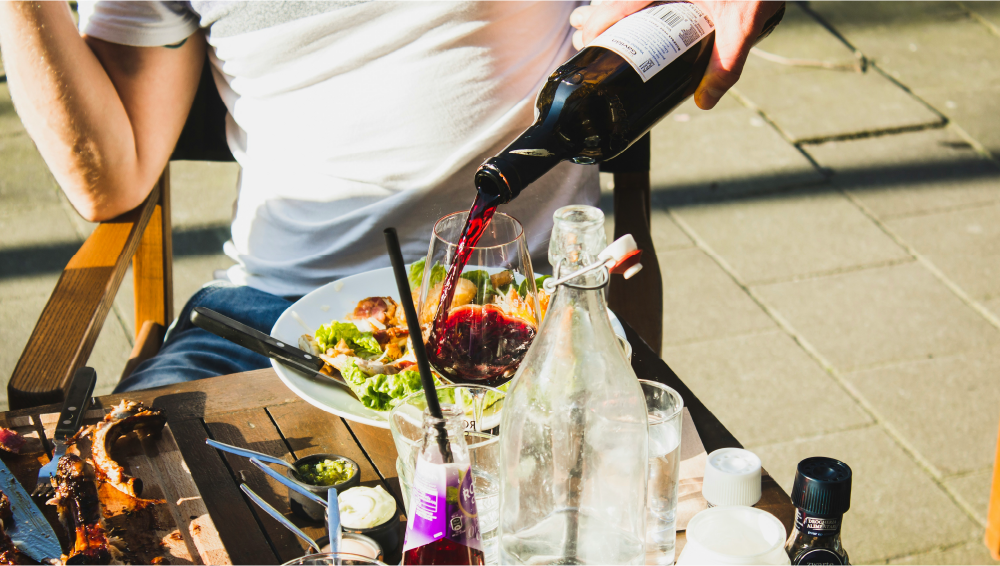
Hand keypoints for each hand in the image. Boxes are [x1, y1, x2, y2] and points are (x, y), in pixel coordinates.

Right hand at [569, 0, 784, 108]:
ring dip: (611, 8)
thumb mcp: (745, 22)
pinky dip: (631, 6)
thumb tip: (705, 100)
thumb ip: (727, 62)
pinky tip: (629, 19)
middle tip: (583, 39)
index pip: (623, 1)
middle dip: (597, 16)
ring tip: (593, 28)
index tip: (585, 40)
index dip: (599, 21)